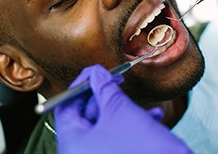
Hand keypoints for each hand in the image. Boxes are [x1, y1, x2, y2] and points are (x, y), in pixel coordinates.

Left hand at [54, 64, 192, 153]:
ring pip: (105, 124)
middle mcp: (80, 153)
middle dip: (105, 96)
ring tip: (140, 104)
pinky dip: (133, 124)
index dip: (81, 85)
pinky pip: (117, 137)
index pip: (65, 106)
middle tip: (117, 82)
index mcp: (72, 143)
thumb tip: (97, 73)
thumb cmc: (143, 150)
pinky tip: (152, 116)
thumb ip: (105, 88)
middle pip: (85, 114)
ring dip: (125, 110)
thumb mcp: (120, 111)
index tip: (96, 72)